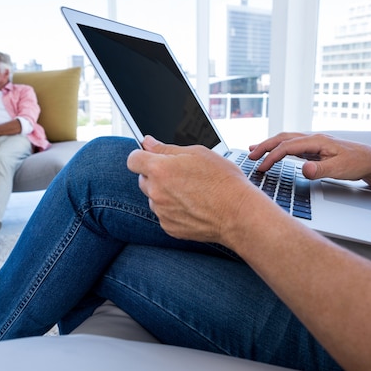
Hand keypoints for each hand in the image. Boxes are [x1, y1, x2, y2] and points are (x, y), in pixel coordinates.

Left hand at [127, 136, 258, 242]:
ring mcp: (162, 212)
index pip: (133, 160)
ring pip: (154, 199)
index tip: (150, 157)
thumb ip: (167, 148)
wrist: (237, 213)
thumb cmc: (222, 180)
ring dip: (165, 194)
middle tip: (180, 175)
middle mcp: (156, 192)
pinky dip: (174, 210)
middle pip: (143, 180)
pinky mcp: (169, 227)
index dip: (141, 156)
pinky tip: (193, 206)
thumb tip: (148, 142)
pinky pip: (165, 215)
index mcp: (160, 169)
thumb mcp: (197, 154)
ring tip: (191, 192)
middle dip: (156, 175)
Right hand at [248, 132, 370, 191]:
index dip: (272, 157)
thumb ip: (320, 170)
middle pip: (283, 139)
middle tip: (250, 156)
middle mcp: (313, 139)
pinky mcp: (315, 150)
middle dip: (264, 146)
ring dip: (270, 145)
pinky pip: (292, 147)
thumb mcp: (340, 170)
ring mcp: (313, 143)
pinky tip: (274, 154)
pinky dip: (279, 149)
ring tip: (255, 151)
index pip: (287, 147)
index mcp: (316, 141)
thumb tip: (304, 169)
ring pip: (286, 141)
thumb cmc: (358, 163)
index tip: (261, 168)